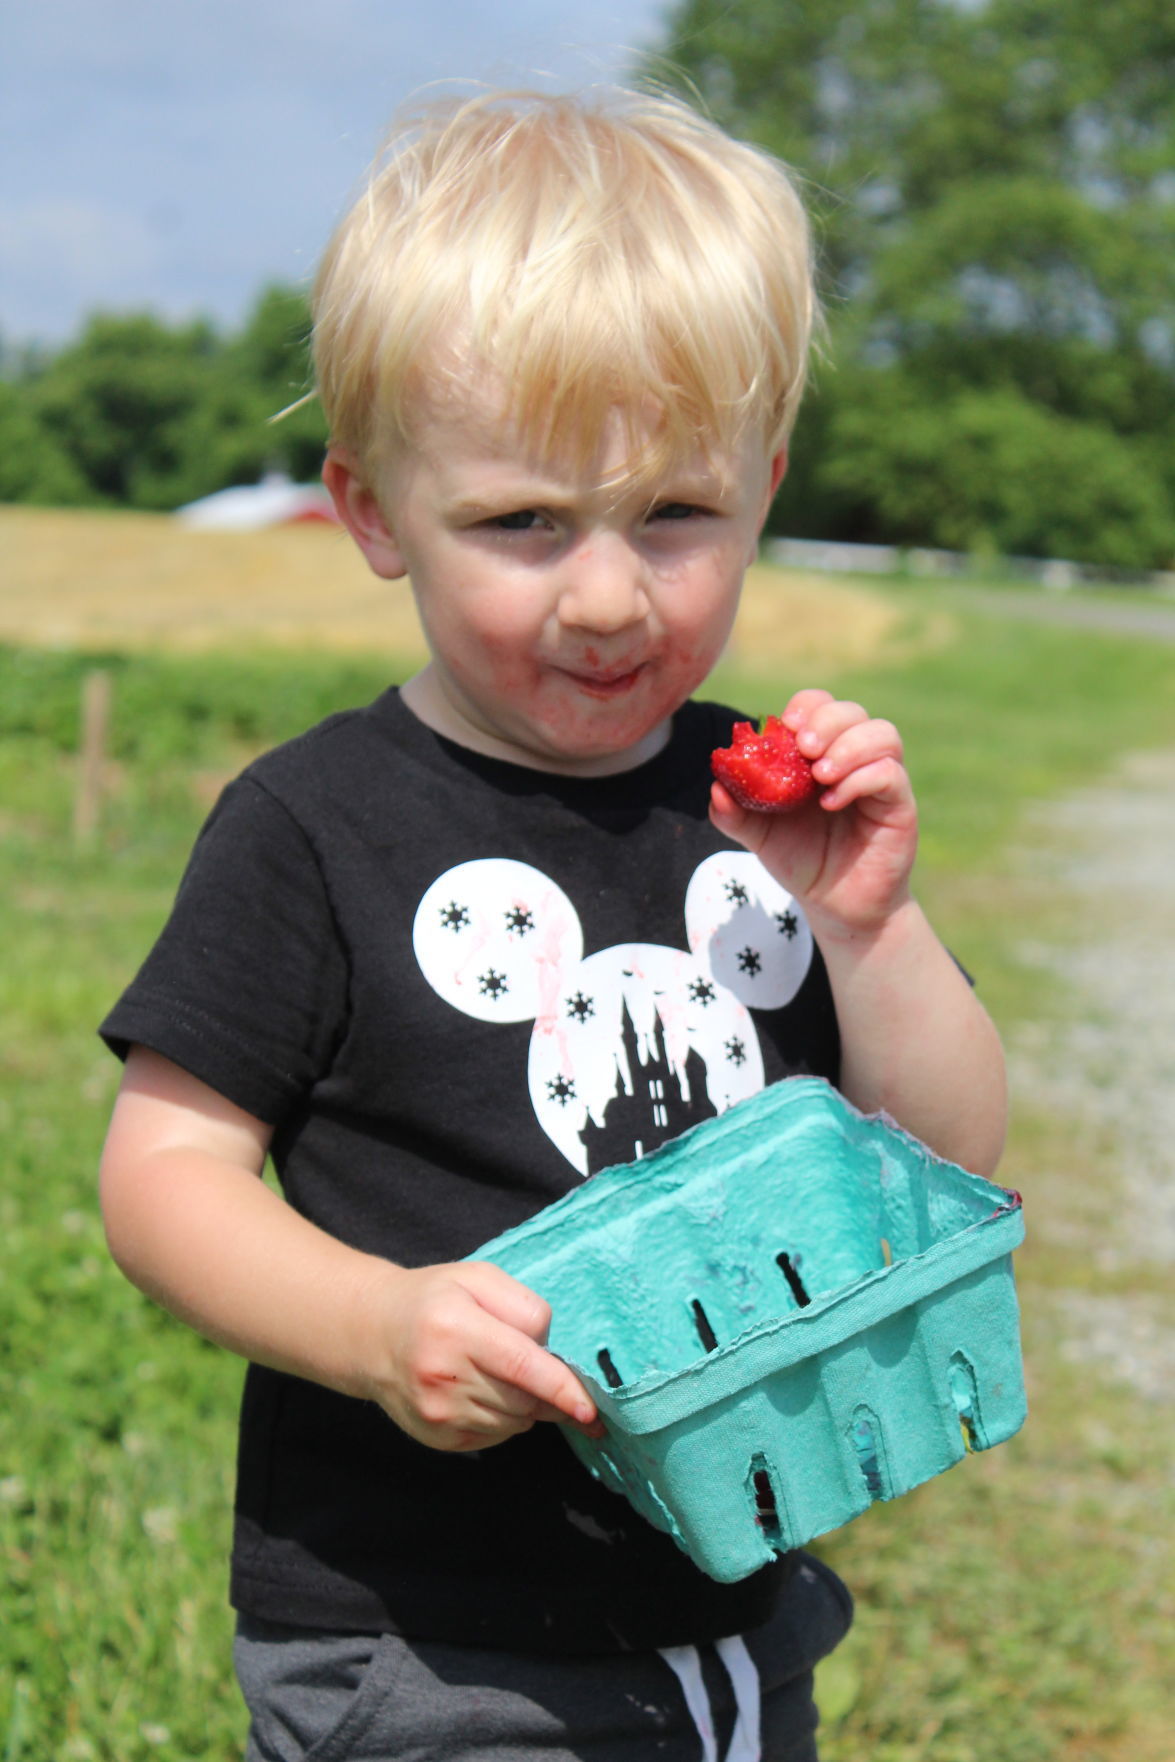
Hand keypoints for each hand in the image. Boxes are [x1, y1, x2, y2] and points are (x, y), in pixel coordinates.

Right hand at [362, 1258, 602, 1452]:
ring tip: (497, 1370)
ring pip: (515, 1422)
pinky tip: (482, 1389)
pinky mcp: (438, 1437)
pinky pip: (497, 1436)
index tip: (590, 1408)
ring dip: (526, 1403)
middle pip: (523, 1398)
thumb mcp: (478, 1279)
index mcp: (455, 1327)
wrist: (372, 1335)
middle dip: (548, 1390)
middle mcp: (442, 1375)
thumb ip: (523, 1307)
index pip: (520, 1366)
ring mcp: (437, 1413)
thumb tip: (551, 1352)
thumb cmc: (434, 1300)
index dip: (561, 1388)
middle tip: (541, 1367)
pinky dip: (506, 1417)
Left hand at [710, 689, 917, 937]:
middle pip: (852, 711)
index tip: (785, 729)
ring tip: (820, 776)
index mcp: (820, 754)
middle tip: (803, 749)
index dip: (805, 708)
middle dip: (826, 722)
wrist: (834, 905)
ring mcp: (881, 779)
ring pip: (882, 733)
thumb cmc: (802, 861)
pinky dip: (860, 780)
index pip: (820, 706)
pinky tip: (831, 802)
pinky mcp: (899, 804)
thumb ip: (735, 813)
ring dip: (848, 746)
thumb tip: (715, 787)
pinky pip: (890, 773)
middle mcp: (854, 759)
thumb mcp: (760, 837)